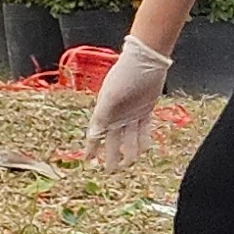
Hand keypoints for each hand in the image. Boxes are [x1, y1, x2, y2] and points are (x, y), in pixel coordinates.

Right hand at [84, 35, 172, 163]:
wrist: (145, 62)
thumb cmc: (124, 76)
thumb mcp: (110, 97)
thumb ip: (101, 116)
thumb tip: (92, 135)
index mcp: (104, 112)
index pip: (95, 134)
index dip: (91, 148)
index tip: (88, 161)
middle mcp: (116, 115)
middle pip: (112, 140)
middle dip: (110, 156)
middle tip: (110, 171)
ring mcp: (131, 114)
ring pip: (129, 138)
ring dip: (128, 151)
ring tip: (128, 164)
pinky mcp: (145, 111)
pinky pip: (143, 130)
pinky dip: (143, 140)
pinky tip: (144, 150)